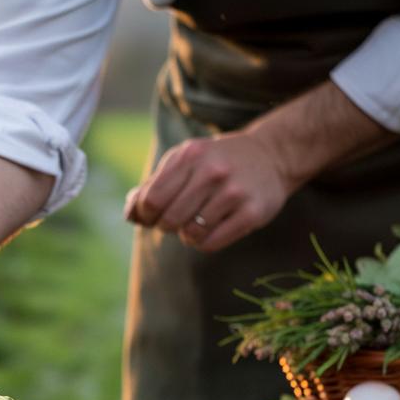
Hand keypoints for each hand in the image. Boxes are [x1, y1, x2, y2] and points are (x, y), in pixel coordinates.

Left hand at [125, 131, 294, 251]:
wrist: (271, 156)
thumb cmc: (215, 163)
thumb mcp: (183, 162)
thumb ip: (152, 186)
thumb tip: (129, 214)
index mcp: (190, 155)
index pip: (150, 200)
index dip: (145, 215)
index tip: (152, 215)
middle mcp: (212, 172)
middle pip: (168, 220)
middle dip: (166, 225)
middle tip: (176, 219)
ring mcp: (234, 192)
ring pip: (190, 234)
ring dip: (187, 235)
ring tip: (196, 222)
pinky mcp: (252, 213)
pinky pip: (211, 243)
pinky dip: (204, 242)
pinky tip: (211, 229)